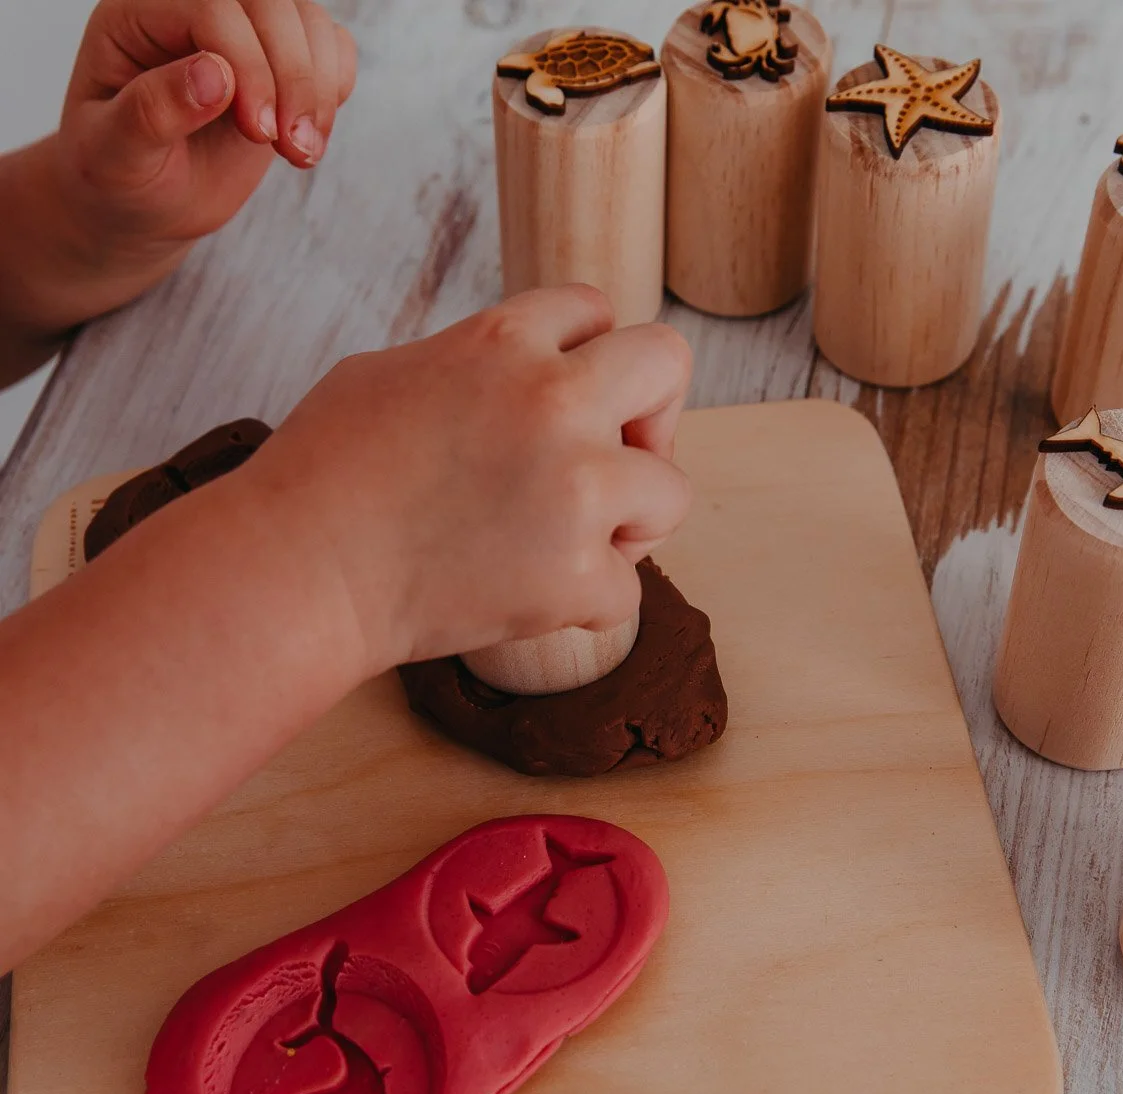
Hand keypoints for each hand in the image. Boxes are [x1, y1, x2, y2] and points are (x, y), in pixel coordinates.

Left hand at [58, 0, 356, 254]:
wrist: (146, 203)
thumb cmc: (119, 178)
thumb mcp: (115, 155)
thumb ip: (153, 111)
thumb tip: (215, 75)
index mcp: (138, 15)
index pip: (213, 5)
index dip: (248, 64)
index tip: (259, 134)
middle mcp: (193, 10)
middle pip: (271, 2)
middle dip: (294, 76)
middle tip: (292, 148)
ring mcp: (242, 35)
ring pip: (308, 21)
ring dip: (319, 90)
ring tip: (302, 152)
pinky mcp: (279, 65)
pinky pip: (330, 47)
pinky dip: (334, 89)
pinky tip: (309, 136)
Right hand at [238, 286, 693, 672]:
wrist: (297, 571)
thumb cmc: (319, 476)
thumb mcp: (387, 374)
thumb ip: (471, 364)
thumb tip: (512, 373)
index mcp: (502, 339)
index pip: (596, 309)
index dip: (588, 356)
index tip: (572, 401)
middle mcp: (552, 400)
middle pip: (666, 362)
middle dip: (653, 412)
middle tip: (618, 460)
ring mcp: (573, 488)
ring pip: (672, 491)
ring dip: (632, 521)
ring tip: (572, 543)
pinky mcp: (574, 574)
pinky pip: (628, 590)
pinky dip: (586, 600)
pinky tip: (536, 595)